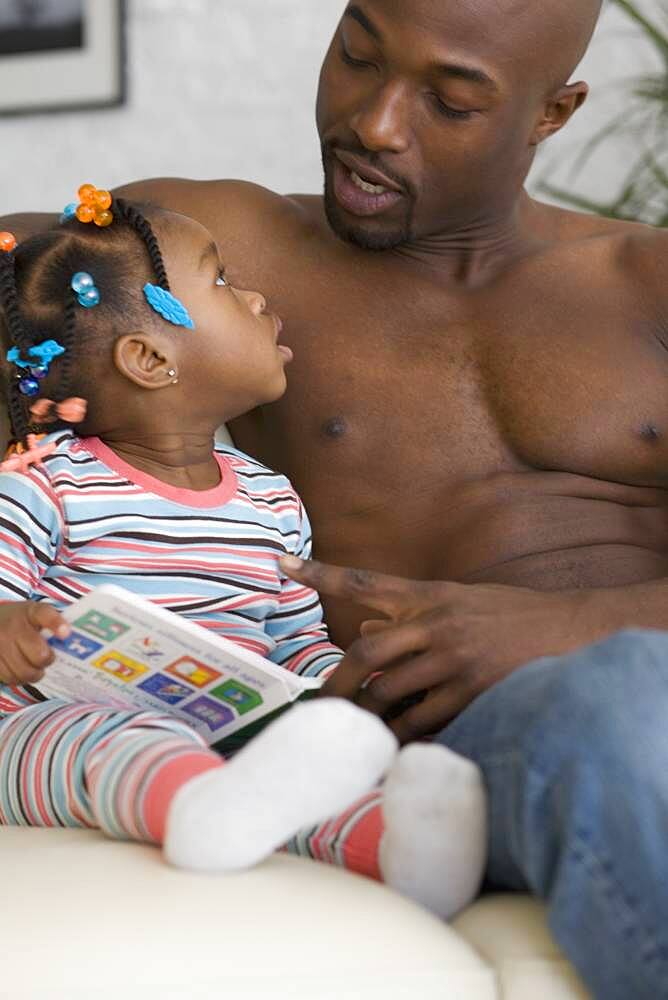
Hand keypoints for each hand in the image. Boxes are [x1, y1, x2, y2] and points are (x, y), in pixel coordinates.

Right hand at [0, 602, 69, 686]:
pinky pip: (10, 678)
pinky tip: (21, 669)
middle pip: (40, 655)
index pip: (45, 614)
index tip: (66, 633)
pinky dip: (19, 678)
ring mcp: (0, 645)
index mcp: (30, 612)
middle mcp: (12, 628)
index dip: (57, 624)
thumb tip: (68, 638)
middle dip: (47, 660)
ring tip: (35, 666)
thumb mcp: (36, 612)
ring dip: (34, 673)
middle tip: (47, 658)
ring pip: (25, 672)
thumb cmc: (20, 619)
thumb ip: (53, 622)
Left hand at [279, 556, 604, 741]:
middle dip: (338, 682)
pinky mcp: (472, 691)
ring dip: (368, 715)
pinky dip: (402, 735)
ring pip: (387, 690)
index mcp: (428, 595)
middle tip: (324, 707)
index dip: (319, 572)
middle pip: (365, 650)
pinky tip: (395, 744)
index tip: (280, 562)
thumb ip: (412, 612)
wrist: (572, 628)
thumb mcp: (460, 600)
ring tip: (359, 730)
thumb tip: (364, 625)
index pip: (363, 581)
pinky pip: (421, 721)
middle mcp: (435, 622)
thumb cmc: (511, 614)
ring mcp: (453, 658)